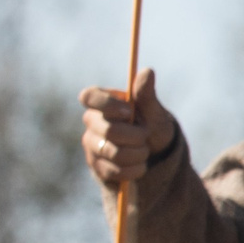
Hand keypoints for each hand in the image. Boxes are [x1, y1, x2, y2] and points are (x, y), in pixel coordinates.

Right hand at [80, 68, 177, 187]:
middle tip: (145, 136)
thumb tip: (148, 71)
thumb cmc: (151, 126)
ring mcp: (91, 145)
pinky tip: (139, 166)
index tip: (130, 112)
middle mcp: (91, 122)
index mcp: (101, 103)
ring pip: (112, 152)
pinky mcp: (95, 166)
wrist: (155, 155)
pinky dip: (133, 170)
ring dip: (137, 154)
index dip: (108, 105)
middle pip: (108, 130)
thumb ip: (146, 94)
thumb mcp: (154, 111)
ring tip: (144, 151)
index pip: (88, 96)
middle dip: (136, 137)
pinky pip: (113, 171)